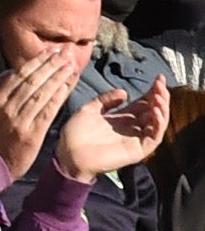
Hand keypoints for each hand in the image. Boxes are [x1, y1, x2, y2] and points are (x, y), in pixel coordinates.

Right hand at [0, 49, 80, 178]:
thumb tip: (11, 72)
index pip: (20, 74)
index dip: (37, 61)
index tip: (51, 51)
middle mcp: (8, 106)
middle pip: (33, 81)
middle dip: (50, 65)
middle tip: (65, 53)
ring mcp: (20, 119)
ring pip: (41, 94)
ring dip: (57, 78)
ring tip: (70, 65)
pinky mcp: (32, 133)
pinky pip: (46, 112)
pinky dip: (56, 98)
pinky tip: (66, 87)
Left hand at [60, 83, 174, 184]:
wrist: (69, 152)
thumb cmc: (76, 132)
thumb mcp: (90, 109)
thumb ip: (106, 100)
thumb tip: (125, 92)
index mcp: (121, 118)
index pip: (143, 103)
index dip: (152, 92)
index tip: (158, 78)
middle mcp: (132, 128)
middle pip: (153, 111)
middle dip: (160, 97)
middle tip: (161, 83)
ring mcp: (136, 139)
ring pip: (157, 123)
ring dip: (162, 108)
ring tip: (159, 95)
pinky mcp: (138, 150)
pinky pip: (154, 137)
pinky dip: (158, 124)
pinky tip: (156, 111)